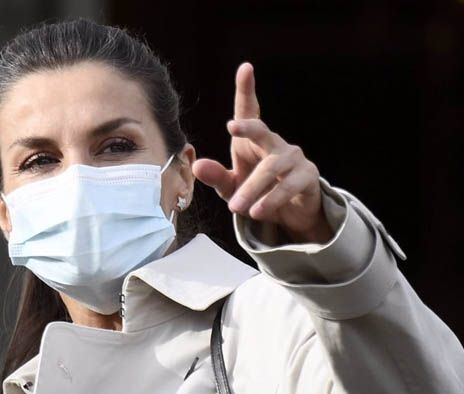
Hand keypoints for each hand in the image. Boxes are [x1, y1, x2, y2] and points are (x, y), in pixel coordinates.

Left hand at [193, 63, 332, 243]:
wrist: (288, 213)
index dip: (247, 90)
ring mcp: (293, 158)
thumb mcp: (230, 187)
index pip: (250, 111)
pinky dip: (272, 199)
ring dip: (253, 188)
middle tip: (232, 127)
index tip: (245, 68)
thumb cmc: (255, 191)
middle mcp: (274, 143)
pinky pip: (290, 185)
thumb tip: (197, 164)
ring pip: (273, 167)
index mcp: (252, 141)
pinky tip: (258, 211)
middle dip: (248, 127)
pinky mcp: (308, 177)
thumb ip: (216, 177)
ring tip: (237, 207)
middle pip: (261, 130)